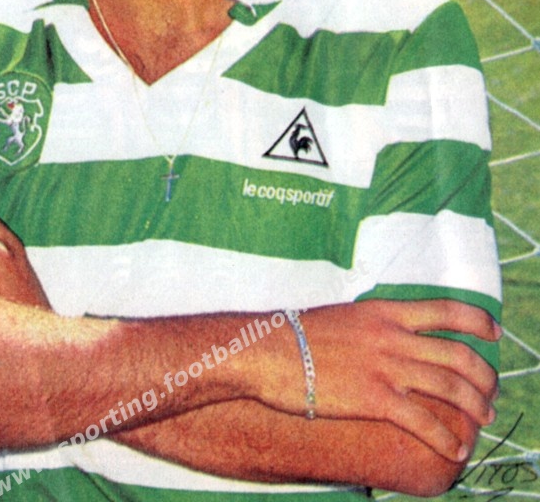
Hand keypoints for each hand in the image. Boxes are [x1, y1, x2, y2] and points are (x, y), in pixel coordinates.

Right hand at [262, 299, 499, 461]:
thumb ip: (375, 324)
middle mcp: (393, 337)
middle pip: (458, 355)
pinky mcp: (374, 398)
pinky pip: (424, 421)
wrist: (268, 351)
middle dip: (485, 377)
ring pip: (450, 387)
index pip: (447, 311)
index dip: (478, 322)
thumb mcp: (346, 316)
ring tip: (484, 419)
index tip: (494, 332)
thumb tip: (391, 334)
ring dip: (475, 407)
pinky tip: (455, 450)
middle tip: (492, 393)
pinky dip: (446, 438)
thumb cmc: (298, 335)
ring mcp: (386, 368)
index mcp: (386, 312)